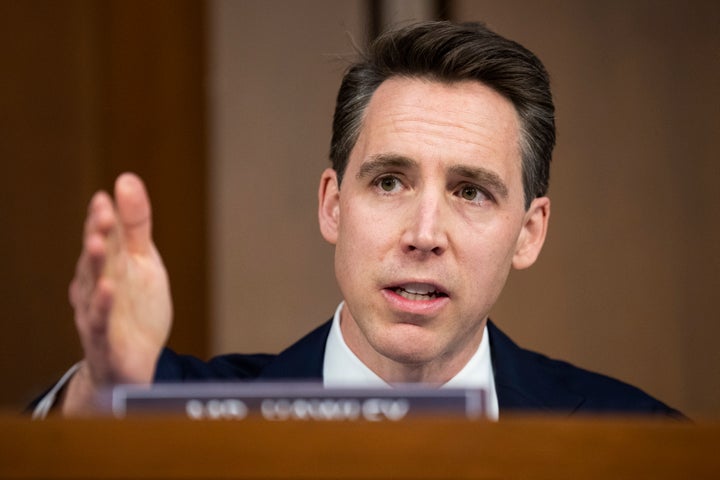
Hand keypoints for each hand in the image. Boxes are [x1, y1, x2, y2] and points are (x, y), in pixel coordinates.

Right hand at [62, 173, 171, 414]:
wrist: (131, 362)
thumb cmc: (134, 307)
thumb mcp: (142, 261)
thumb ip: (135, 224)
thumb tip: (126, 178)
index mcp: (105, 266)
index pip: (103, 238)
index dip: (103, 220)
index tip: (104, 198)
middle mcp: (95, 288)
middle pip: (97, 259)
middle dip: (98, 236)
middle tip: (103, 213)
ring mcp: (98, 315)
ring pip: (94, 288)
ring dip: (95, 266)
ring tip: (98, 244)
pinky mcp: (106, 342)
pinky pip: (102, 323)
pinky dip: (104, 308)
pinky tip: (109, 290)